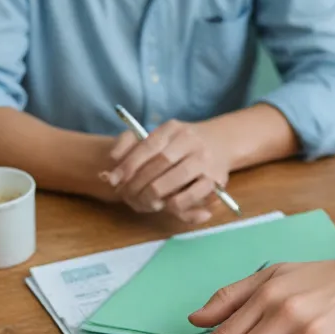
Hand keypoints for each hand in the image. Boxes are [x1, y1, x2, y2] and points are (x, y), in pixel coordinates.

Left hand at [100, 120, 230, 224]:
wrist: (222, 142)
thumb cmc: (182, 145)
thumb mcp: (159, 137)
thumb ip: (131, 144)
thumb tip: (112, 157)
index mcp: (172, 128)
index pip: (147, 145)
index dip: (129, 164)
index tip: (114, 179)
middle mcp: (190, 141)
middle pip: (160, 162)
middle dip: (140, 182)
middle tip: (127, 196)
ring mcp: (204, 160)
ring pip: (177, 177)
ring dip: (156, 193)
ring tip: (146, 201)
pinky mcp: (216, 179)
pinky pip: (194, 194)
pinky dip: (178, 202)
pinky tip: (167, 205)